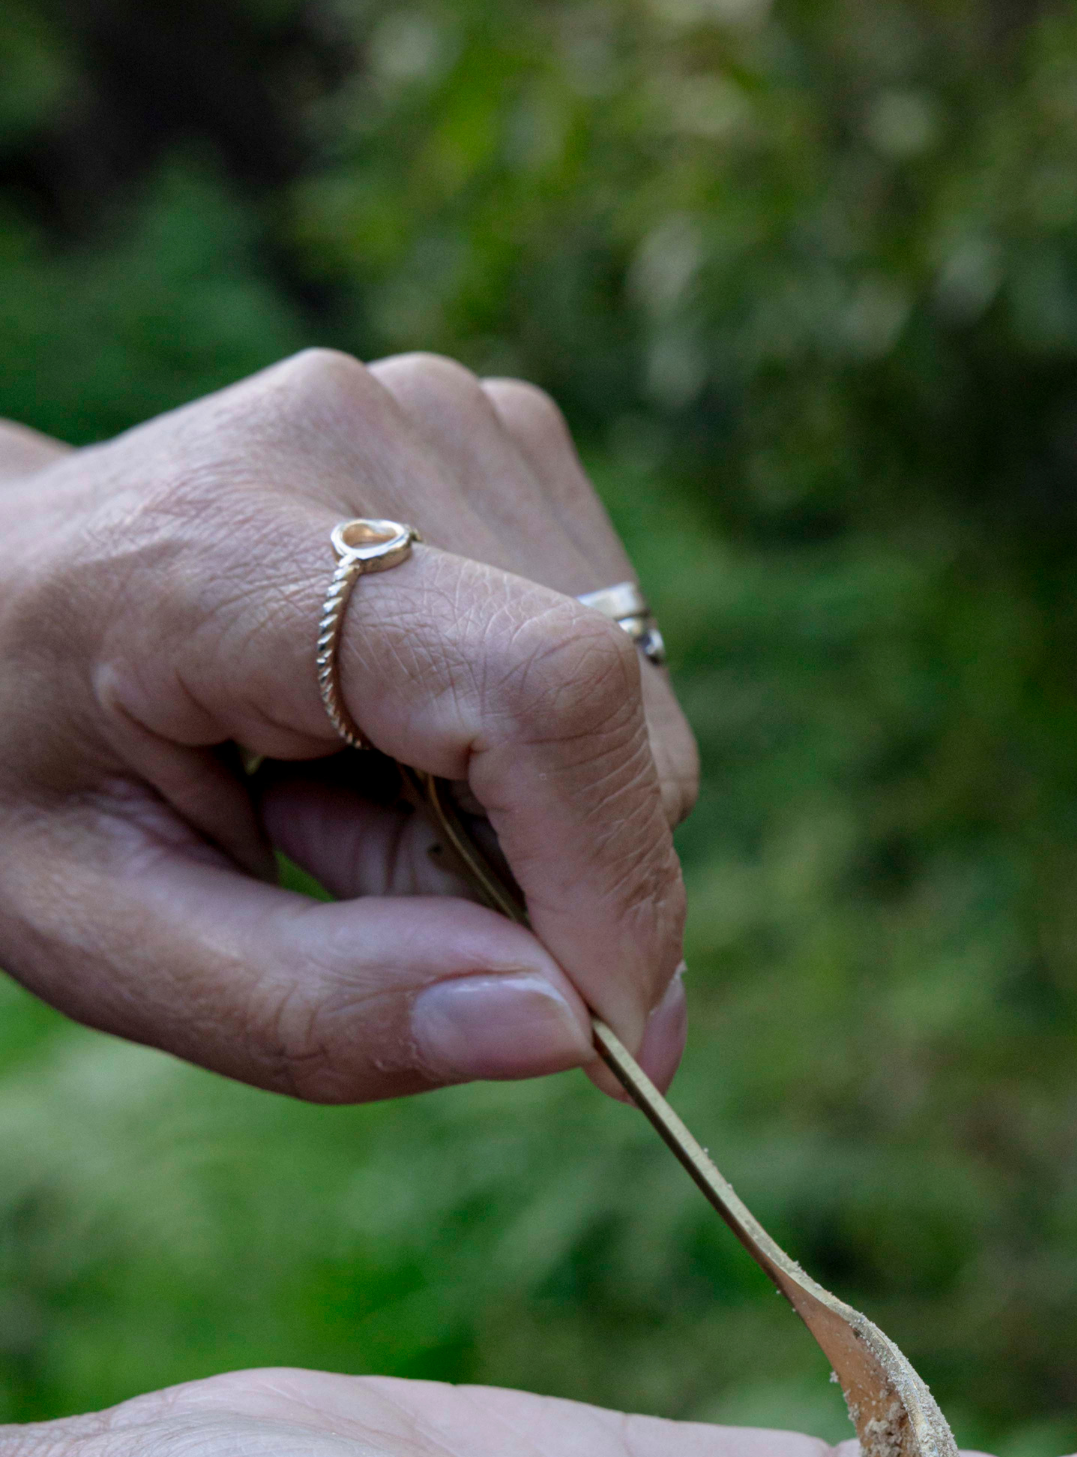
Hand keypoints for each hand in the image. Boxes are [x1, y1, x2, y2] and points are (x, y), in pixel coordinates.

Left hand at [0, 354, 695, 1101]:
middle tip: (336, 867)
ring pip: (636, 710)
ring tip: (337, 784)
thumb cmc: (23, 773)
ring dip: (527, 815)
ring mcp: (447, 418)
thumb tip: (565, 1029)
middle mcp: (361, 439)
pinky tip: (391, 722)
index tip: (609, 1037)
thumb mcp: (106, 938)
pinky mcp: (504, 440)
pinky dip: (537, 749)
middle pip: (607, 727)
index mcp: (213, 550)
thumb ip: (320, 1006)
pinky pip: (623, 660)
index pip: (535, 687)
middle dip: (534, 874)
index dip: (611, 876)